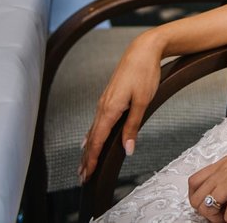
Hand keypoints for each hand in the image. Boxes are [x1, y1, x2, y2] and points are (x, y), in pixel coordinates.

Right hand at [79, 31, 163, 181]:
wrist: (143, 50)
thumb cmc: (145, 73)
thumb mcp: (143, 102)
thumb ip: (133, 126)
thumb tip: (128, 149)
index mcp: (110, 109)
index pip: (97, 140)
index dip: (92, 159)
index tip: (87, 175)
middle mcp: (103, 106)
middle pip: (92, 138)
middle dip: (86, 159)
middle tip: (82, 177)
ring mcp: (105, 101)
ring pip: (93, 130)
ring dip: (88, 149)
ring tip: (84, 164)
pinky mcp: (109, 97)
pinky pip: (97, 121)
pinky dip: (92, 135)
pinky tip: (88, 140)